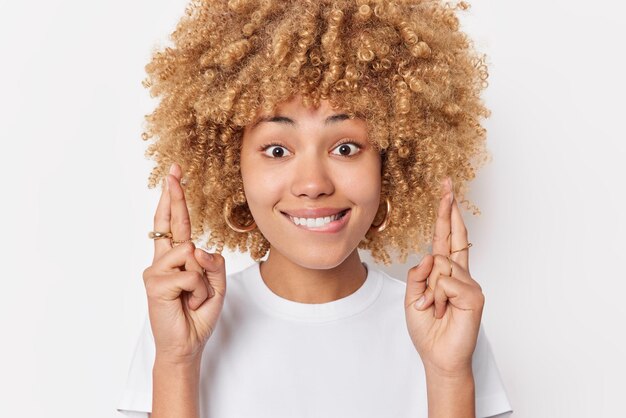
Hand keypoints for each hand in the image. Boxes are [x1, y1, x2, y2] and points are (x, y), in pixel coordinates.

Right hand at [142, 163, 226, 363]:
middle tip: (174, 171)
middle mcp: (163, 260)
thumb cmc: (198, 313)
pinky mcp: (155, 283)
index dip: (174, 200)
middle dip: (174, 196)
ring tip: (194, 297)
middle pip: (169, 222)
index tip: (174, 176)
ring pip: (191, 253)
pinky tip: (187, 302)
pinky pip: (190, 274)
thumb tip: (195, 248)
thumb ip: (213, 263)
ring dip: (203, 280)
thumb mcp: (217, 284)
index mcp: (177, 257)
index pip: (175, 223)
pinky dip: (198, 290)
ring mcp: (156, 270)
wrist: (187, 344)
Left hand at [404, 178, 484, 375]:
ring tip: (433, 310)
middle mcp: (459, 273)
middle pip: (455, 236)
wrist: (437, 356)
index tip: (447, 193)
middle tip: (448, 184)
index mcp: (443, 272)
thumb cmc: (426, 327)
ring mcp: (468, 283)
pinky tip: (442, 311)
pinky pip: (448, 281)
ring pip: (442, 266)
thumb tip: (432, 255)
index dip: (445, 215)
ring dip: (430, 291)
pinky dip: (437, 298)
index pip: (445, 238)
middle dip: (450, 209)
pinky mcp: (474, 295)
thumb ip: (418, 274)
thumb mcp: (411, 297)